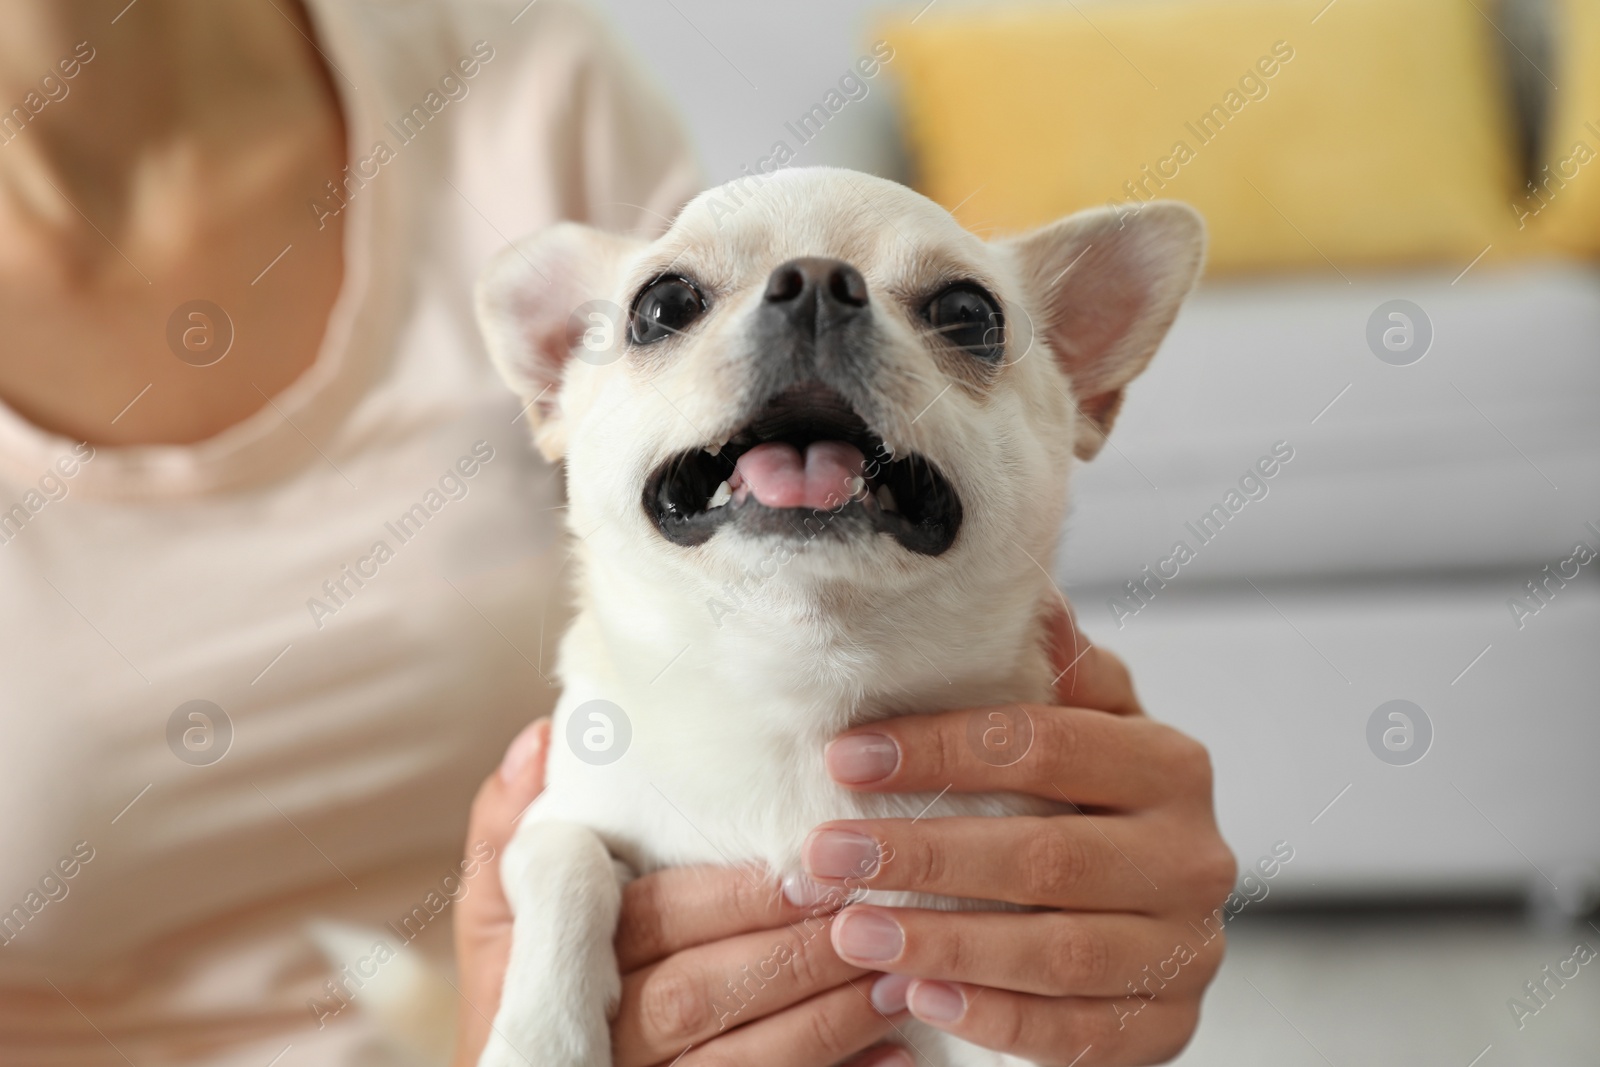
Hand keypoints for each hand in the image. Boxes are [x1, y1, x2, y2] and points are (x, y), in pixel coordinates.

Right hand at [451, 719, 913, 1066]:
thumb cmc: (518, 987)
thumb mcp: (496, 911)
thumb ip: (508, 825)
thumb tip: (543, 738)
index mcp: (562, 966)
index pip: (651, 925)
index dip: (727, 900)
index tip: (798, 875)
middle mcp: (607, 1040)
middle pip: (703, 996)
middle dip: (792, 957)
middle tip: (869, 915)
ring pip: (745, 1063)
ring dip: (829, 1021)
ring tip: (898, 976)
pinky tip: (896, 1054)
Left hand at [808, 605, 1235, 1065]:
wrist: (1157, 910)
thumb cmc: (1098, 803)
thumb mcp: (1090, 726)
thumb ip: (1062, 671)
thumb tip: (1031, 593)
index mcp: (1170, 765)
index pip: (1047, 745)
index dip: (941, 749)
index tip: (846, 755)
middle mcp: (1192, 855)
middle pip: (1047, 855)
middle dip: (924, 854)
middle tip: (827, 856)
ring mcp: (1187, 948)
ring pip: (1058, 951)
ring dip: (945, 941)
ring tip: (852, 932)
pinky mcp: (1168, 1024)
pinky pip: (1077, 1033)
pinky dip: (993, 1016)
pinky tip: (918, 992)